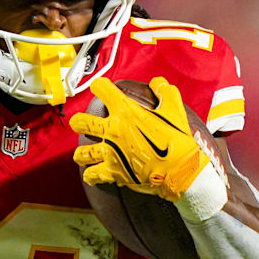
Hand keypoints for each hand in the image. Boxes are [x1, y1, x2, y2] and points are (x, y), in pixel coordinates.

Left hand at [70, 77, 209, 201]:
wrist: (180, 169)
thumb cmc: (177, 139)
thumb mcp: (175, 109)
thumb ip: (165, 92)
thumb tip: (158, 82)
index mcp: (126, 111)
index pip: (102, 89)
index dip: (100, 86)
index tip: (101, 87)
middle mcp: (113, 130)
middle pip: (80, 122)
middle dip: (78, 122)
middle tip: (81, 124)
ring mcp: (111, 152)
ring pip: (82, 153)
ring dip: (82, 153)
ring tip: (84, 154)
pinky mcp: (113, 171)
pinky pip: (93, 175)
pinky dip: (92, 176)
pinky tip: (93, 175)